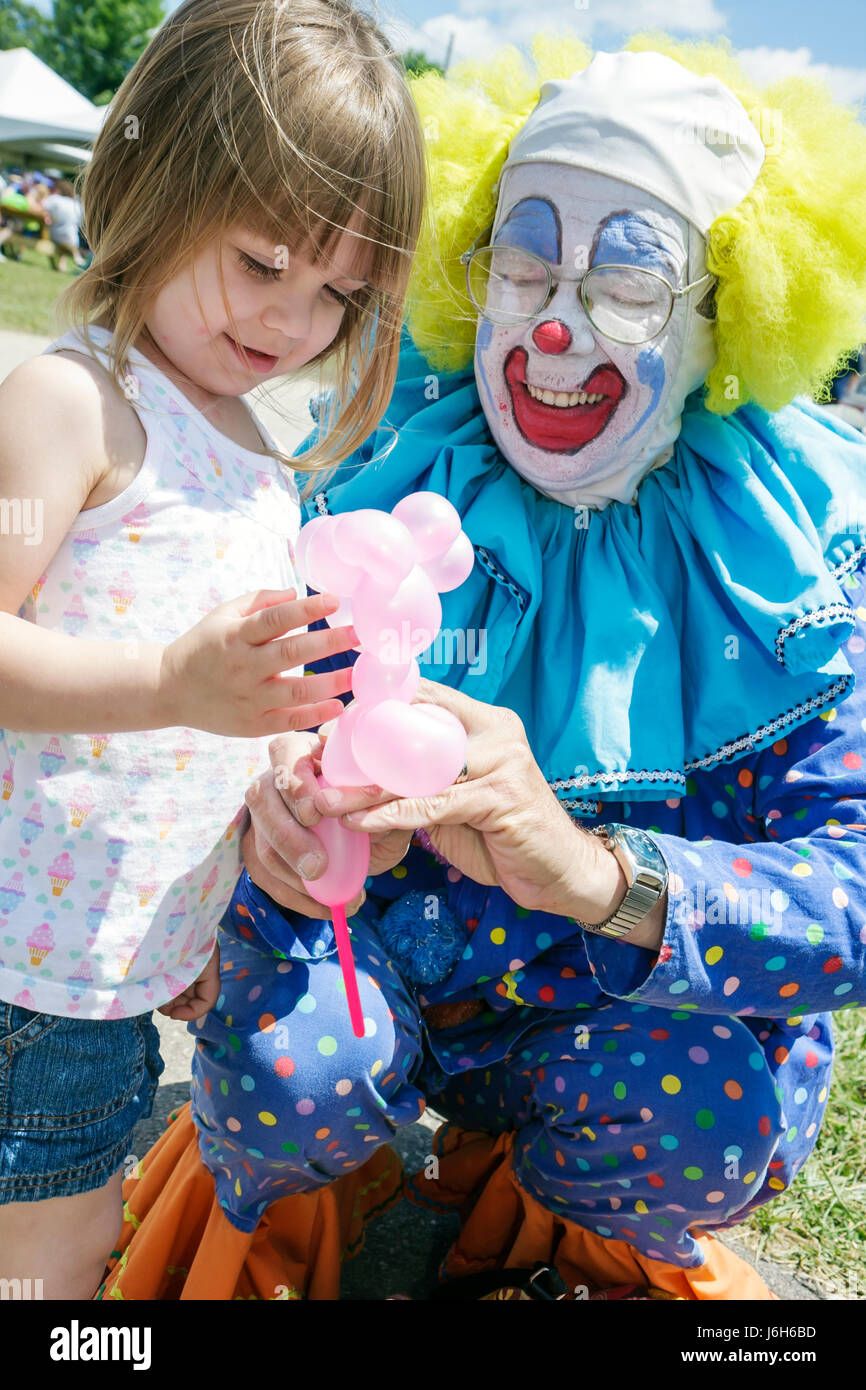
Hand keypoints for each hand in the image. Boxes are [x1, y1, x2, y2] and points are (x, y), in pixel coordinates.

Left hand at [157, 940, 220, 1020]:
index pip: (208, 999)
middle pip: (195, 996)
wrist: (158, 906)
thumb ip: (168, 987)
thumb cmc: (163, 932)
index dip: (192, 1012)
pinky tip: (151, 984)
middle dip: (177, 1005)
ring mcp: (190, 960)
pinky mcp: (178, 956)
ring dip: (169, 997)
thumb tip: (162, 1005)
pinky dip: (165, 986)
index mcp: (206, 964)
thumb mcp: (170, 963)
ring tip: (152, 993)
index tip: (171, 1013)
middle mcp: (201, 963)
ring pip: (184, 990)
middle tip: (157, 1004)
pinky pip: (175, 978)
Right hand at [159, 588, 357, 736]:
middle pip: (292, 653)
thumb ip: (260, 601)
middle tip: (359, 634)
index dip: (306, 609)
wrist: (169, 689)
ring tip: (356, 672)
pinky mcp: (252, 724)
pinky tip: (339, 704)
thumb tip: (297, 593)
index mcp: (235, 636)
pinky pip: (290, 720)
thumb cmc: (204, 646)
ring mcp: (248, 698)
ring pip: (296, 691)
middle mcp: (243, 667)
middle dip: (329, 643)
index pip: (276, 619)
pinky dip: (316, 714)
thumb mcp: (223, 615)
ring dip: (331, 682)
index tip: (335, 601)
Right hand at [240, 730, 412, 916]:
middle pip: (262, 800)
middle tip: (318, 866)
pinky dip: (294, 896)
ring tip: (328, 894)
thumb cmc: (380, 801)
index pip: (284, 752)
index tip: (316, 813)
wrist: (375, 828)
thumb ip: (385, 794)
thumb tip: (371, 805)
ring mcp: (264, 814)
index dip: (295, 784)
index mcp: (306, 751)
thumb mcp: (389, 794)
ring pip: (260, 842)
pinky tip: (323, 907)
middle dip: (289, 837)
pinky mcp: (262, 847)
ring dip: (291, 873)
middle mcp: (276, 778)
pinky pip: (264, 874)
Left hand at [323, 678, 627, 923]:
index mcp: (486, 723)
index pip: (426, 697)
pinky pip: (434, 804)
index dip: (377, 707)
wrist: (561, 873)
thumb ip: (425, 780)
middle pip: (416, 728)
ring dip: (366, 788)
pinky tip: (362, 823)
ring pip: (419, 770)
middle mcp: (496, 733)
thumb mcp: (458, 800)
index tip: (334, 727)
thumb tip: (365, 775)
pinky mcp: (500, 797)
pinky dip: (393, 815)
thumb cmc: (505, 836)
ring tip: (327, 800)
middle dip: (363, 747)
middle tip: (319, 761)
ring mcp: (502, 762)